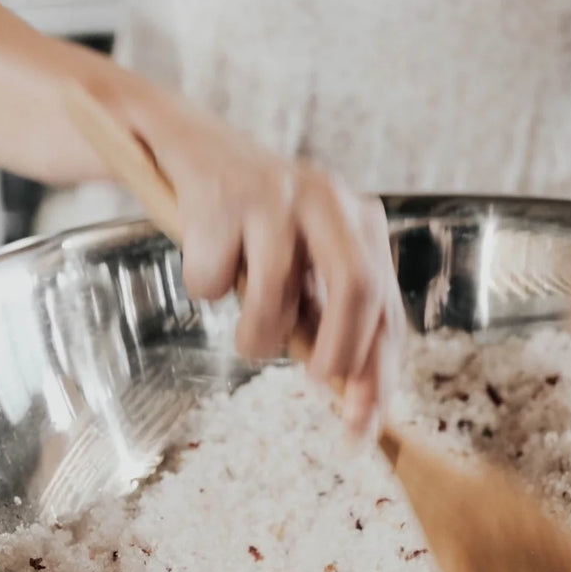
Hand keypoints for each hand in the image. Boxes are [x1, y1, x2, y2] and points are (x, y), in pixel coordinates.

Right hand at [119, 88, 404, 436]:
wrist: (184, 146)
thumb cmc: (248, 221)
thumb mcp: (300, 260)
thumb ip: (328, 315)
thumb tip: (352, 395)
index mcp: (356, 219)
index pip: (386, 304)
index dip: (379, 371)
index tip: (363, 425)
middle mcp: (325, 199)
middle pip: (355, 287)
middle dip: (336, 351)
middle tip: (312, 381)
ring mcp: (273, 194)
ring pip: (272, 295)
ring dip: (252, 334)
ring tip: (244, 329)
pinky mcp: (220, 197)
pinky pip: (211, 279)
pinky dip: (203, 286)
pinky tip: (205, 258)